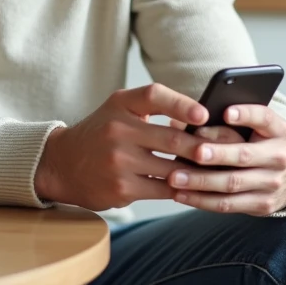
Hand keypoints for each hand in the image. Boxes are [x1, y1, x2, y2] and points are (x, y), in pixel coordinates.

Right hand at [34, 84, 212, 210]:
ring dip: (195, 171)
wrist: (63, 164)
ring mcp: (119, 161)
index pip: (155, 96)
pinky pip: (162, 190)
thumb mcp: (119, 108)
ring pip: (171, 168)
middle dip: (199, 146)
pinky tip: (192, 187)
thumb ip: (152, 106)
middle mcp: (118, 129)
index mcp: (120, 104)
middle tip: (222, 150)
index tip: (204, 115)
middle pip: (170, 137)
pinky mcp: (122, 188)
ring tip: (215, 171)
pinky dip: (180, 189)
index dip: (183, 104)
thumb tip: (201, 118)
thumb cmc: (101, 132)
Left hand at [167, 104, 285, 215]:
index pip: (264, 118)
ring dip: (201, 181)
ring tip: (174, 177)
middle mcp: (278, 157)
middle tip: (193, 151)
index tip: (226, 112)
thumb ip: (226, 121)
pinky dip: (202, 200)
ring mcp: (272, 183)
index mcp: (277, 130)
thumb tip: (182, 118)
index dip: (246, 114)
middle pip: (244, 155)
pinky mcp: (262, 205)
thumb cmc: (261, 143)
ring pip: (232, 183)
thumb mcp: (256, 127)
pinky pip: (228, 204)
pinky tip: (181, 194)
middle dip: (217, 154)